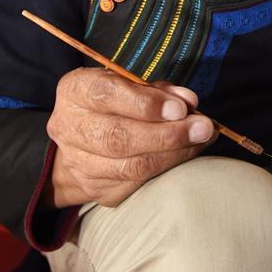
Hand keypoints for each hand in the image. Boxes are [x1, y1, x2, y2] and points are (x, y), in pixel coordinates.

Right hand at [46, 67, 215, 208]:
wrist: (83, 138)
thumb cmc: (114, 102)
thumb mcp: (132, 84)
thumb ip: (158, 90)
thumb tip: (188, 101)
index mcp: (75, 90)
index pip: (105, 95)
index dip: (145, 104)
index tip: (180, 109)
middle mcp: (68, 126)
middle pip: (118, 137)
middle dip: (167, 134)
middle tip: (203, 128)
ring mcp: (78, 162)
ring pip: (130, 165)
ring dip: (173, 154)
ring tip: (202, 140)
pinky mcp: (94, 188)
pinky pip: (135, 183)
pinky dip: (166, 169)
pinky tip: (187, 155)